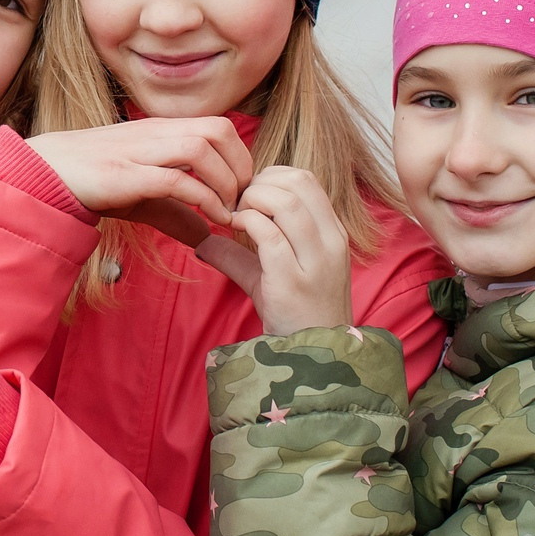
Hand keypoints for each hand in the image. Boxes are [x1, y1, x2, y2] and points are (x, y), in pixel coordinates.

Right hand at [27, 117, 254, 236]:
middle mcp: (155, 133)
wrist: (44, 173)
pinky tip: (210, 220)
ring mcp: (139, 151)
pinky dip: (202, 199)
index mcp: (163, 130)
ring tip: (228, 211)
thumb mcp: (143, 196)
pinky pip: (175, 179)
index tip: (243, 193)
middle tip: (242, 201)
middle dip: (241, 166)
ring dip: (225, 182)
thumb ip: (176, 212)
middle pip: (219, 129)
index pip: (220, 127)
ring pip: (201, 148)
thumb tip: (207, 236)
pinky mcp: (124, 175)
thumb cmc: (95, 180)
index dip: (242, 158)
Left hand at [209, 167, 352, 335]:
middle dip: (258, 184)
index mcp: (333, 234)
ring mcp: (316, 262)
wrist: (314, 359)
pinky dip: (247, 223)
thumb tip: (201, 241)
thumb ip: (241, 253)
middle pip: (297, 183)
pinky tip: (233, 229)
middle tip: (236, 204)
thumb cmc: (295, 314)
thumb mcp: (273, 275)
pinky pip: (269, 235)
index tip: (248, 194)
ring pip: (285, 203)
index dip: (271, 177)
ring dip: (251, 201)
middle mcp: (331, 243)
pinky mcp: (293, 282)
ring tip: (235, 216)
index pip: (306, 180)